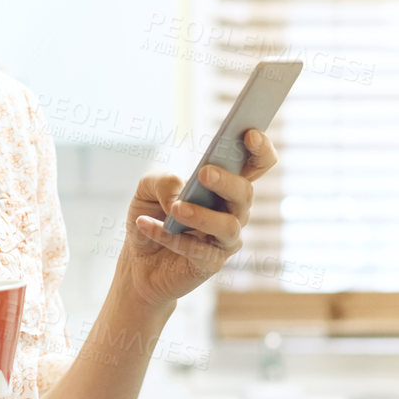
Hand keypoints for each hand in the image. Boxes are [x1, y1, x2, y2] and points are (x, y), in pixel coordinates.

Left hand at [121, 128, 277, 313]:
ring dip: (202, 215)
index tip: (249, 134)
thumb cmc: (151, 216)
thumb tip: (180, 195)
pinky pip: (197, 250)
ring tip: (175, 209)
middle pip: (245, 193)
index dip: (261, 149)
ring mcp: (224, 240)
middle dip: (227, 181)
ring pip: (229, 226)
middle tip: (204, 173)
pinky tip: (145, 225)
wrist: (137, 262)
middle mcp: (232, 211)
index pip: (257, 165)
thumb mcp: (146, 189)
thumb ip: (162, 181)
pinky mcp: (210, 264)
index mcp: (224, 186)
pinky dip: (170, 236)